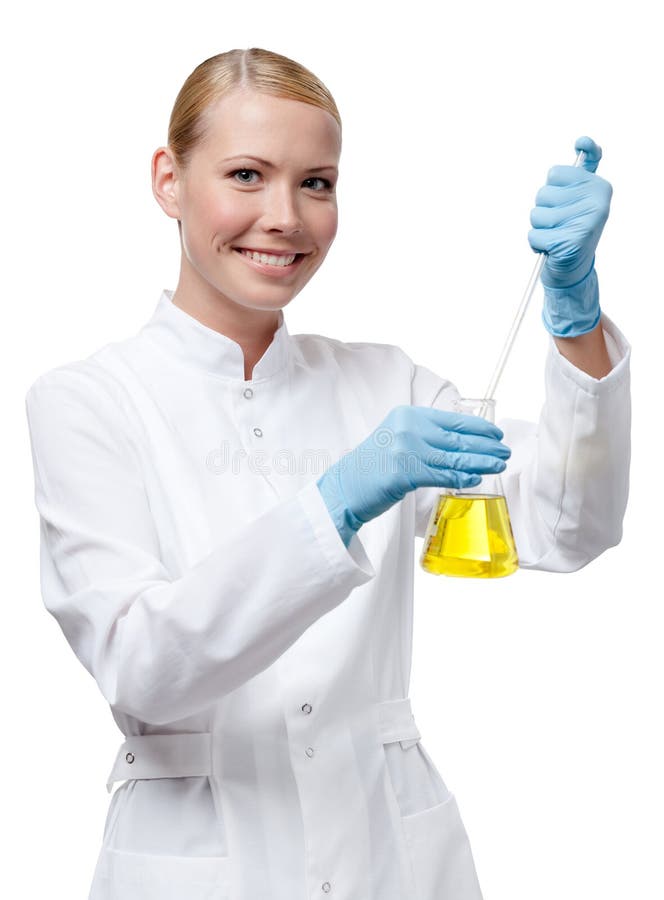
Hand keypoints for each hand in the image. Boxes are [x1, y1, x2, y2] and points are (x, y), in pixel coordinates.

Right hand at [317, 405, 510, 545]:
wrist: (345, 487)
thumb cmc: (373, 467)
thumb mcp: (397, 438)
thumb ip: (424, 436)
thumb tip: (461, 442)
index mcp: (408, 415)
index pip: (453, 420)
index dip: (479, 428)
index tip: (496, 434)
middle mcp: (408, 428)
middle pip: (457, 438)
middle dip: (486, 446)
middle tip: (505, 452)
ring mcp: (406, 449)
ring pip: (454, 457)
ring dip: (481, 462)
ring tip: (498, 465)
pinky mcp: (405, 473)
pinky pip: (442, 475)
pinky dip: (461, 477)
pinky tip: (475, 478)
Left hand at [528, 136, 612, 336]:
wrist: (574, 269)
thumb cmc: (572, 227)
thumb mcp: (581, 195)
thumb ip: (584, 168)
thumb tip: (583, 141)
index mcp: (599, 186)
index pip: (554, 173)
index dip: (553, 189)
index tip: (567, 201)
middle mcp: (597, 202)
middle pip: (542, 193)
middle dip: (544, 210)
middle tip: (560, 224)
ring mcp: (585, 223)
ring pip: (536, 214)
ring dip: (538, 228)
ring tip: (555, 235)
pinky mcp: (570, 243)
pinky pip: (533, 235)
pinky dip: (536, 244)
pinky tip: (550, 248)